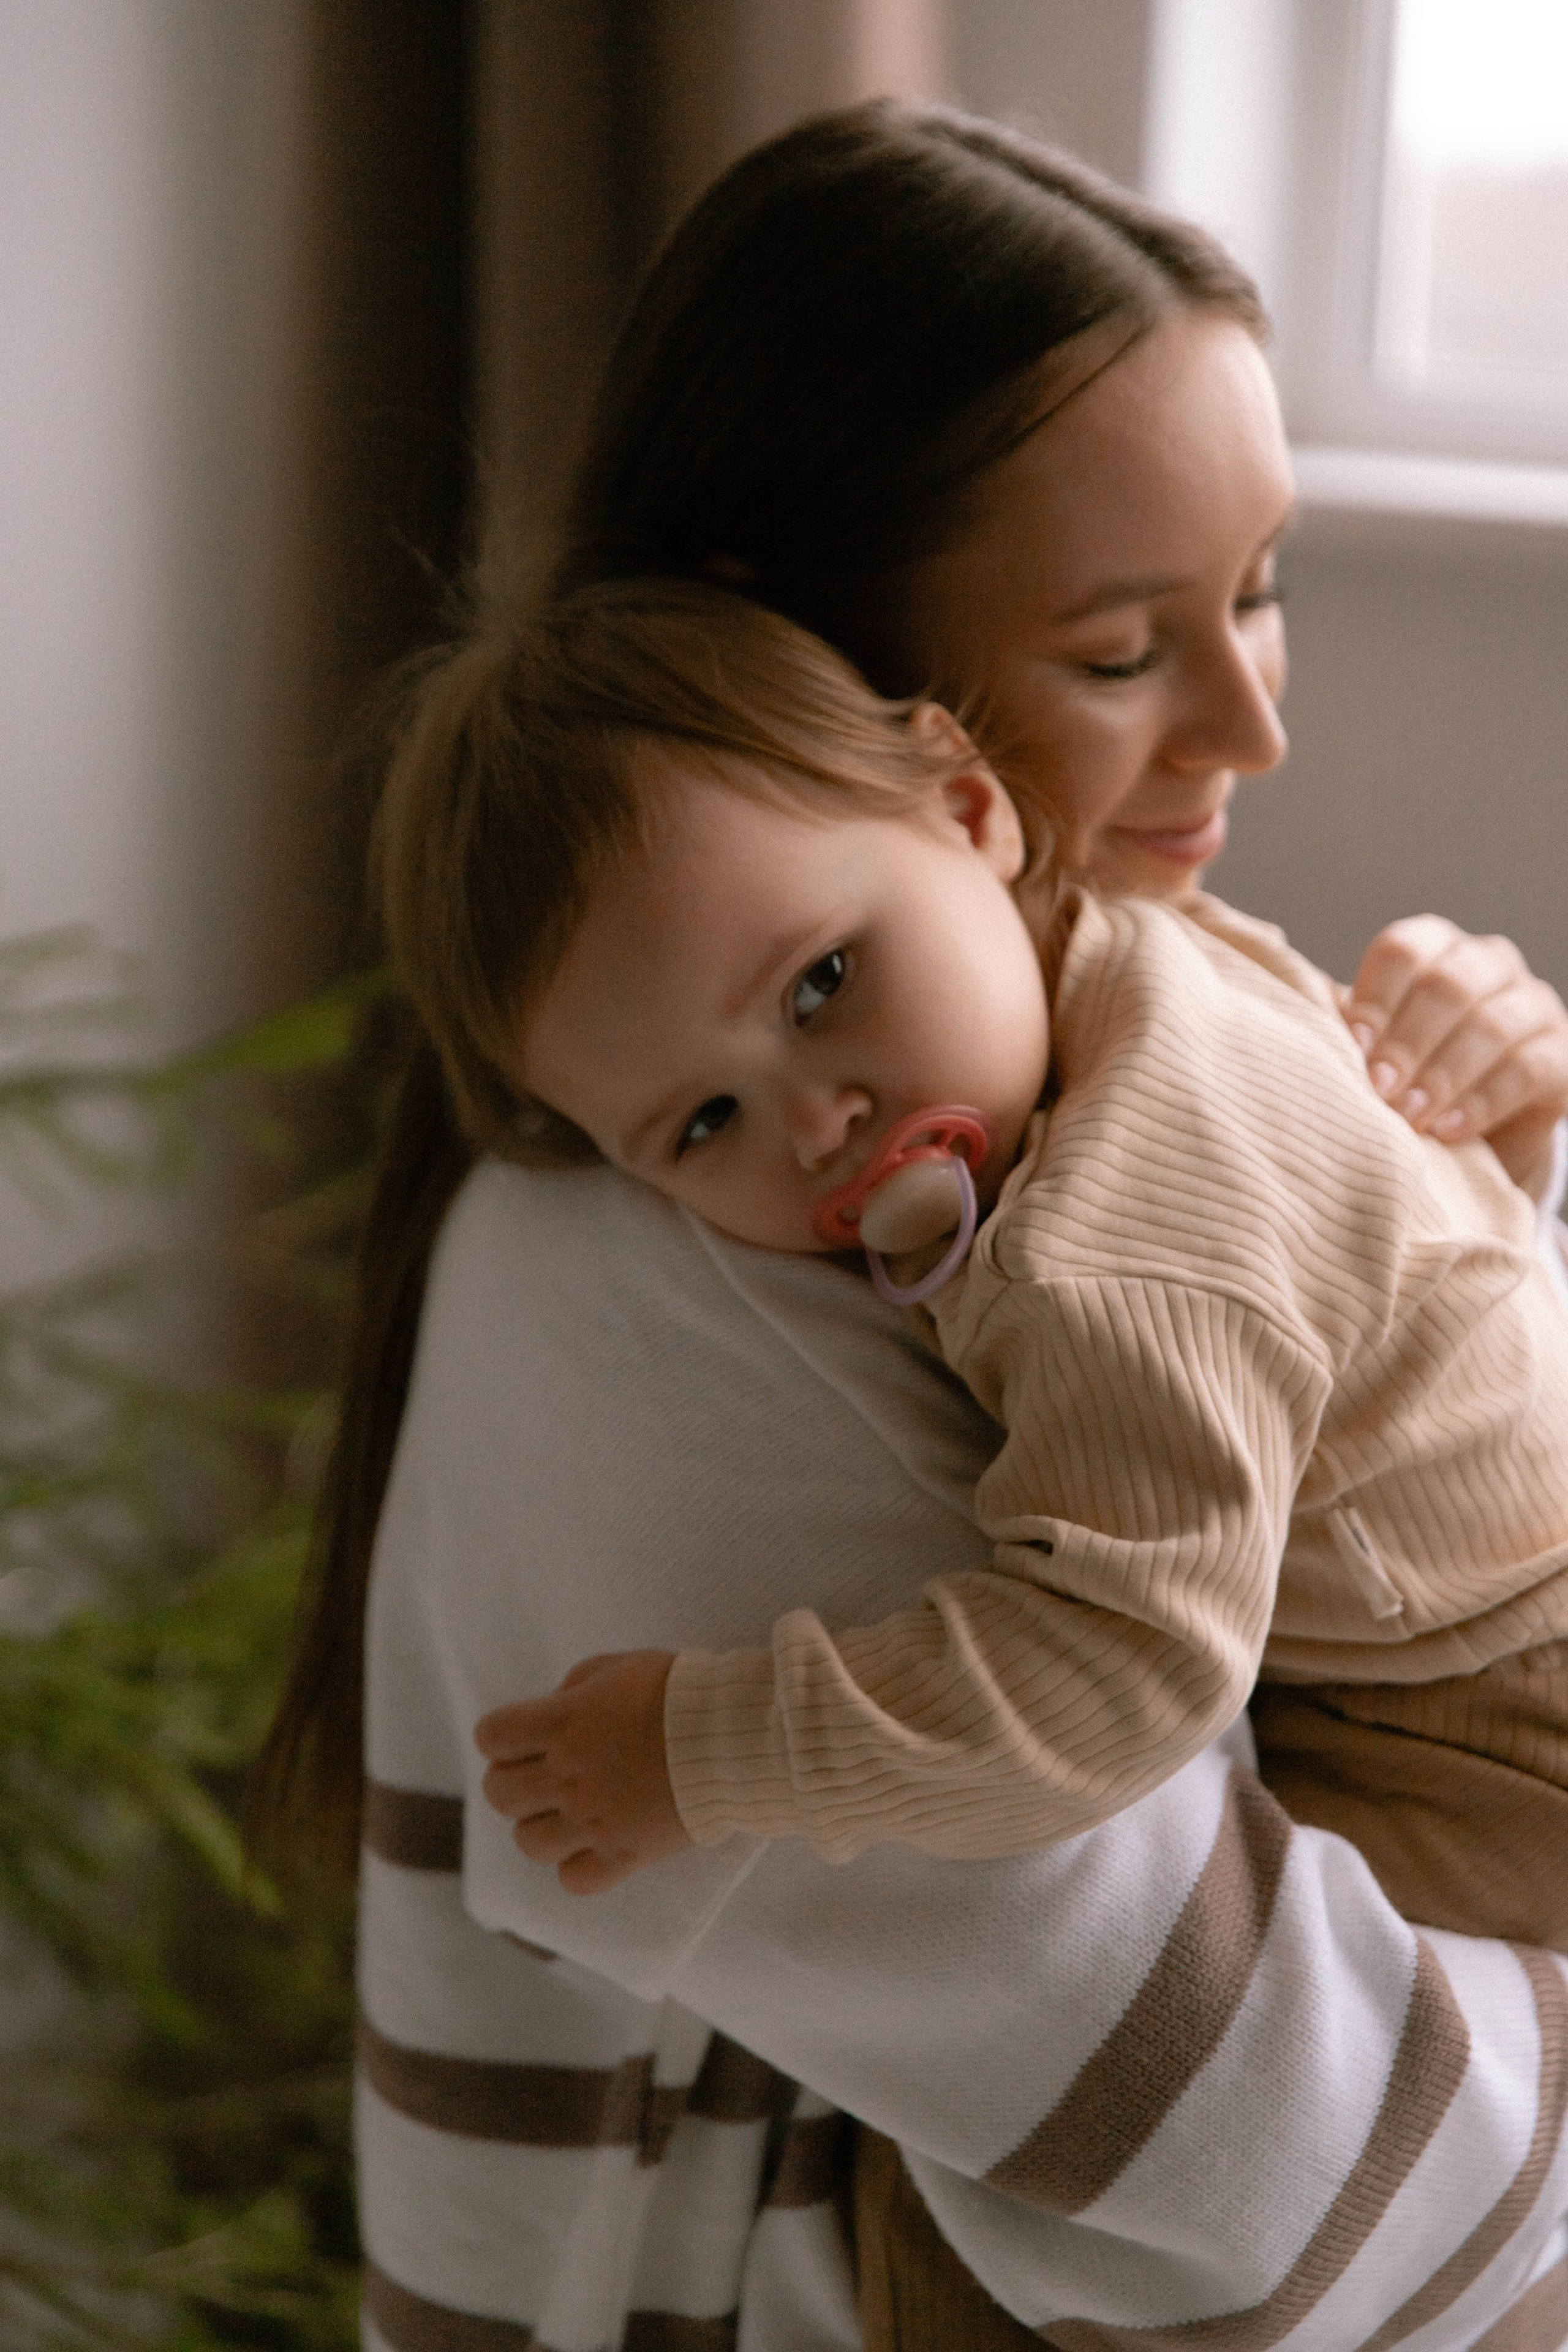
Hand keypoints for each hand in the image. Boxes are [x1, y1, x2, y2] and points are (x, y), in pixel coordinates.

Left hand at [474, 1650, 690, 1894]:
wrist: (732, 1735)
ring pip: (529, 1843)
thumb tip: (552, 1712)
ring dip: (539, 1826)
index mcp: (562, 1724)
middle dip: (511, 1782)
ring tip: (566, 1813)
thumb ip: (573, 1689)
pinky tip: (594, 1845)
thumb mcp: (616, 1668)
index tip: (522, 1737)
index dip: (501, 1737)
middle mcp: (568, 1776)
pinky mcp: (624, 1855)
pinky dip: (575, 1866)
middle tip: (541, 1775)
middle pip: (500, 1794)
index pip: (492, 1737)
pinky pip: (574, 1879)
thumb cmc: (677, 1691)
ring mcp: (593, 1821)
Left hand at [1342, 916, 1567, 1200]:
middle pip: (1450, 985)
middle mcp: (1487, 964)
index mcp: (1434, 949)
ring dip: (1444, 1076)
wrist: (1467, 1130)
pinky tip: (1448, 1132)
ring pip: (1493, 1025)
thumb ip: (1345, 1028)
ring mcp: (1531, 1006)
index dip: (1377, 998)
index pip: (1405, 951)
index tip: (1352, 1047)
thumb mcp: (1370, 1048)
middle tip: (1379, 1088)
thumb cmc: (1401, 1076)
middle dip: (1409, 1041)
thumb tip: (1297, 1019)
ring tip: (1408, 1117)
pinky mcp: (1561, 1056)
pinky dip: (1484, 1102)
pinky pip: (1529, 1070)